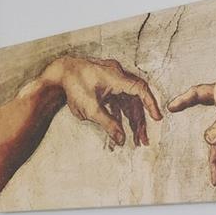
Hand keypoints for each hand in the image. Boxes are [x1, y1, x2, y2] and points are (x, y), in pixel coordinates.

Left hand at [43, 55, 164, 149]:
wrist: (58, 74)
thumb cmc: (73, 87)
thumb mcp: (90, 110)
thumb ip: (108, 125)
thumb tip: (122, 140)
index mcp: (116, 77)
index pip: (141, 89)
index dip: (151, 104)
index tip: (157, 118)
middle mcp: (117, 75)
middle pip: (135, 99)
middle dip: (139, 120)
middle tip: (142, 140)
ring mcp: (112, 78)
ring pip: (127, 101)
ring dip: (131, 119)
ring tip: (134, 139)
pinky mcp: (106, 84)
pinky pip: (118, 100)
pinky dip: (121, 114)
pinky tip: (121, 129)